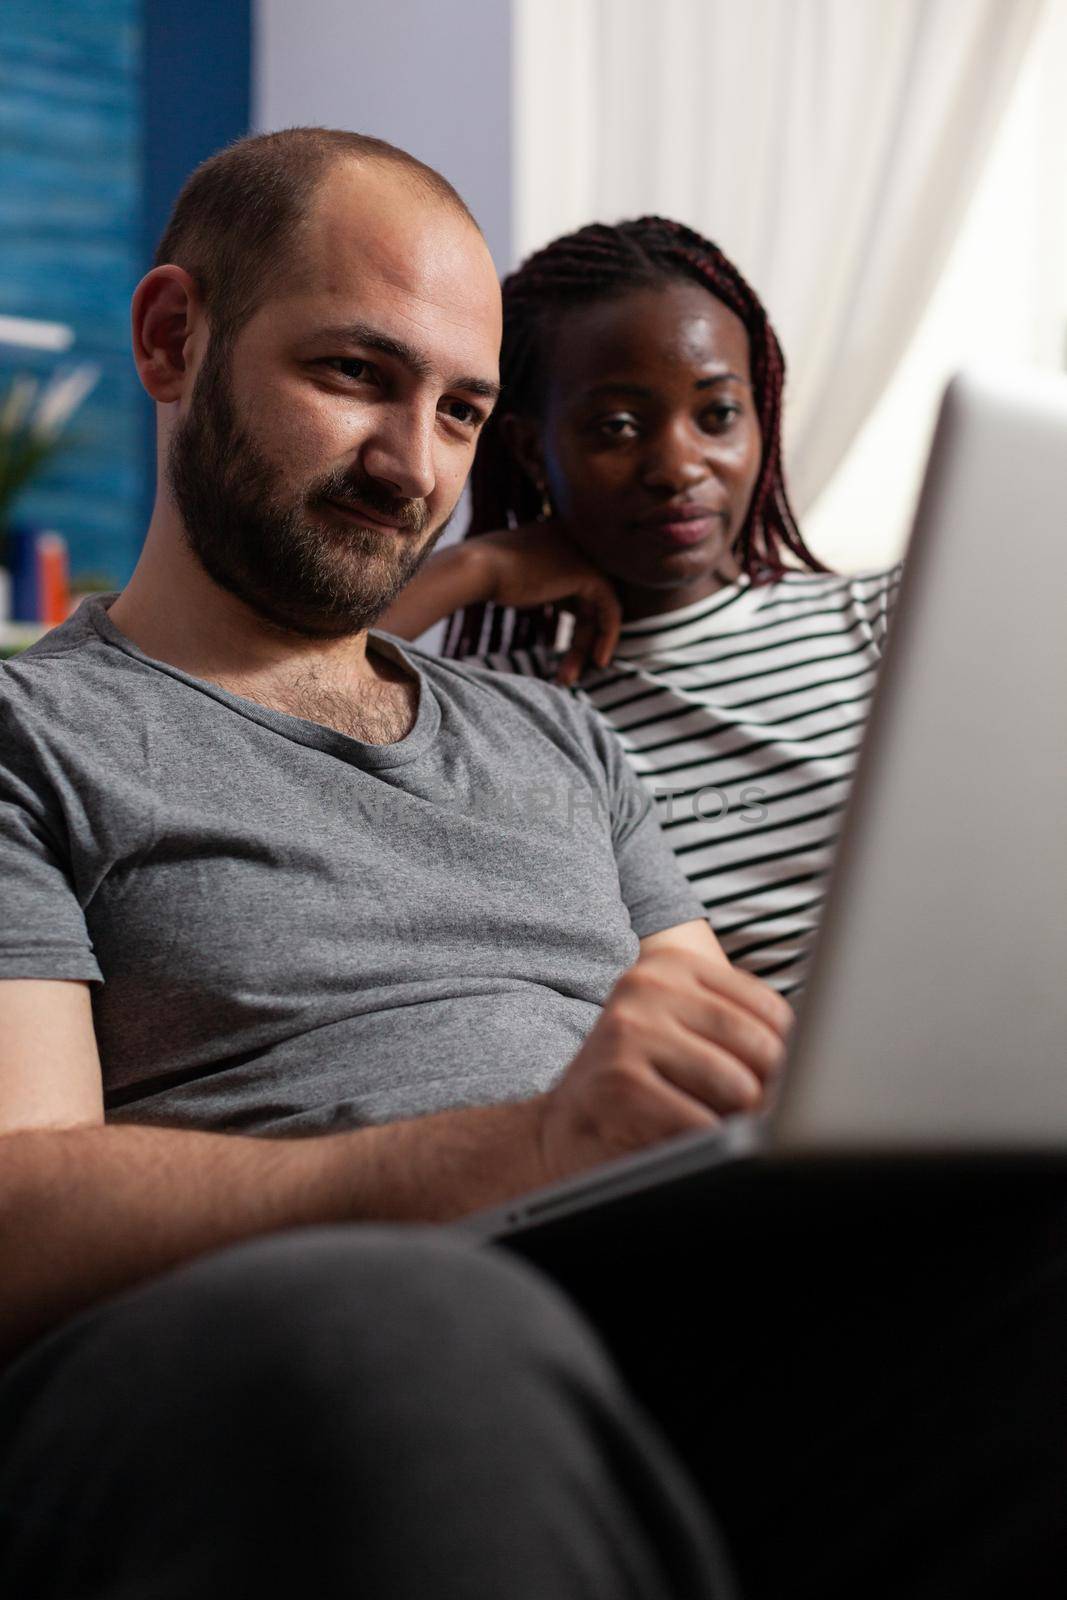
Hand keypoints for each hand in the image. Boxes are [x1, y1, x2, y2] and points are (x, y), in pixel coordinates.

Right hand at [475, 522, 621, 680]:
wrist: (476, 569)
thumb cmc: (484, 578)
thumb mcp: (519, 579)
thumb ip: (540, 587)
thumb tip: (546, 610)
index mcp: (563, 542)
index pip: (580, 591)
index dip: (577, 625)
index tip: (564, 653)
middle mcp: (579, 545)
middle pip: (588, 603)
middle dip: (581, 641)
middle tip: (566, 674)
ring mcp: (586, 556)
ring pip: (599, 610)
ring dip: (586, 647)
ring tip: (569, 678)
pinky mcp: (590, 573)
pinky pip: (610, 609)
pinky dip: (607, 636)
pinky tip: (598, 661)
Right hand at [536, 947, 793, 1181]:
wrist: (563, 1127)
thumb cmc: (637, 1079)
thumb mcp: (679, 1031)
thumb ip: (734, 1028)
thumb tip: (814, 1054)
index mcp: (670, 966)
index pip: (768, 1006)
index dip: (792, 1053)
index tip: (790, 1081)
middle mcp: (646, 989)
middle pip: (759, 1043)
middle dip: (774, 1089)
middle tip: (769, 1114)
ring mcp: (629, 1033)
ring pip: (737, 1084)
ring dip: (743, 1119)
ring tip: (727, 1126)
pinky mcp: (620, 1084)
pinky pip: (702, 1122)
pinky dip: (712, 1142)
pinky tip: (694, 1142)